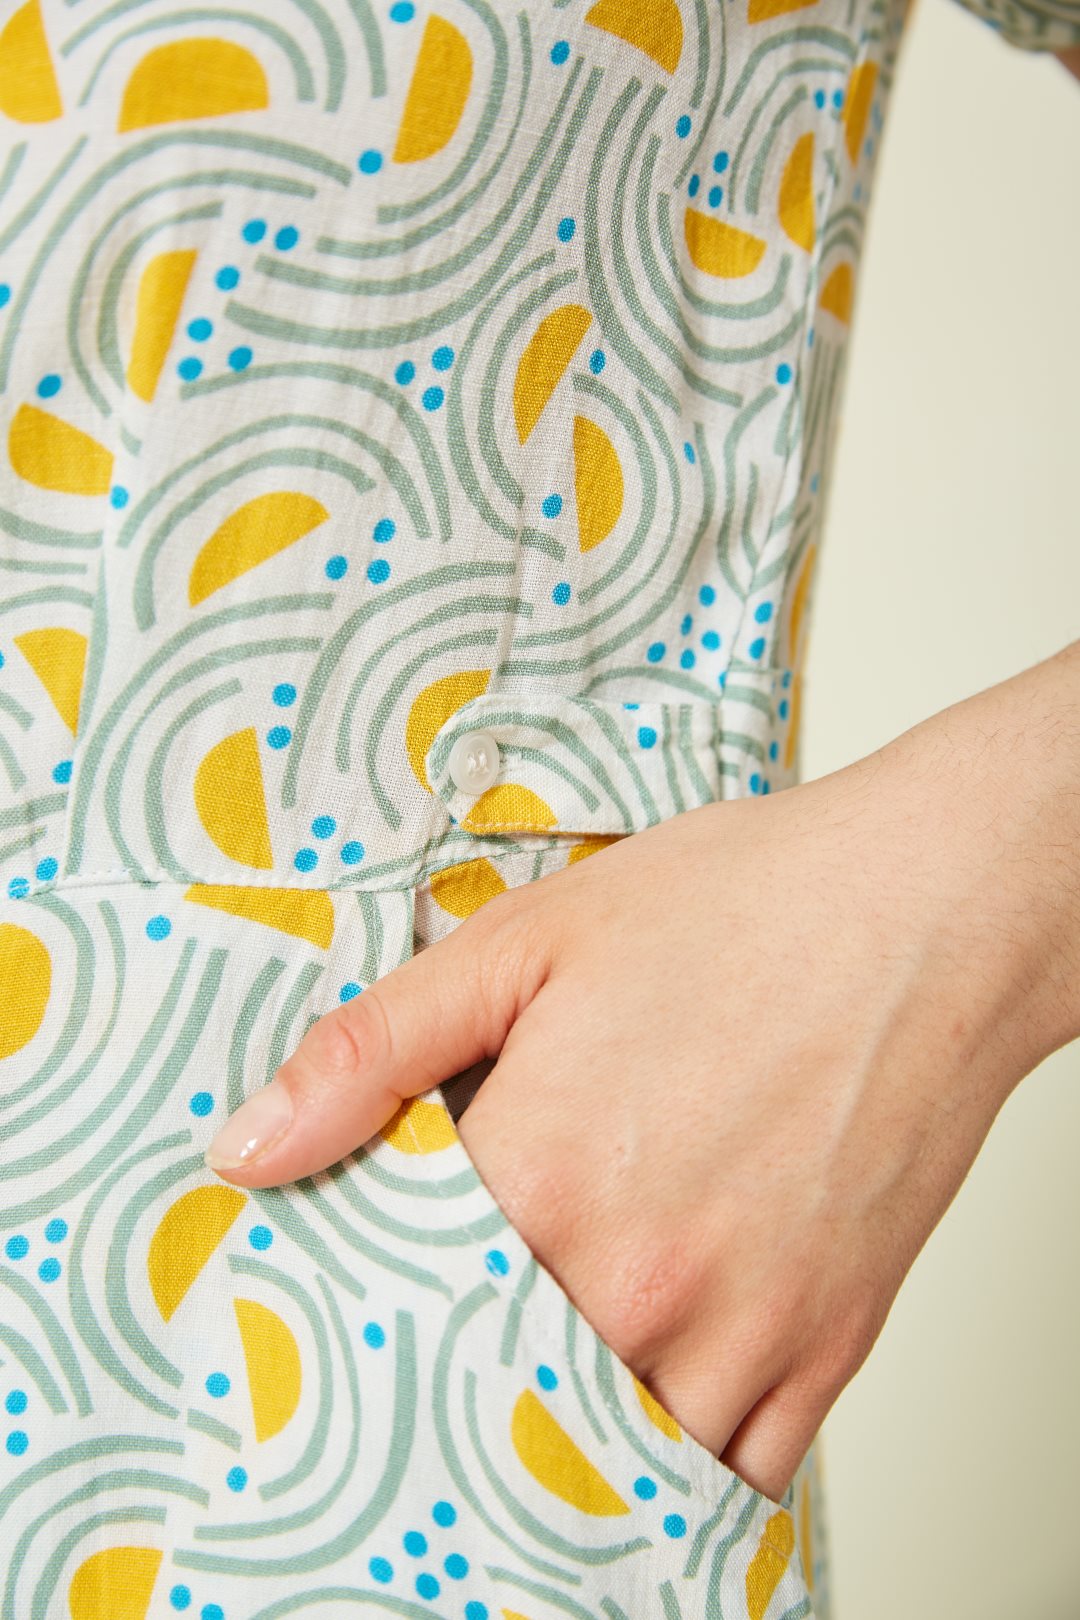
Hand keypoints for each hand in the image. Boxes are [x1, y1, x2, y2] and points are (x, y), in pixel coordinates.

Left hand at [203, 649, 1079, 1502]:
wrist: (930, 912)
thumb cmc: (744, 907)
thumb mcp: (530, 940)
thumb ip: (375, 1050)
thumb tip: (247, 1148)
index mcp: (540, 1177)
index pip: (395, 1291)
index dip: (378, 1269)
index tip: (388, 1245)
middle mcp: (636, 1281)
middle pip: (494, 1377)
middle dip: (468, 1341)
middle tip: (491, 1267)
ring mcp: (742, 1328)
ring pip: (610, 1440)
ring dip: (573, 1399)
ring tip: (577, 1310)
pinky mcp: (829, 1345)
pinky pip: (735, 1464)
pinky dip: (688, 1436)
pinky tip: (670, 1359)